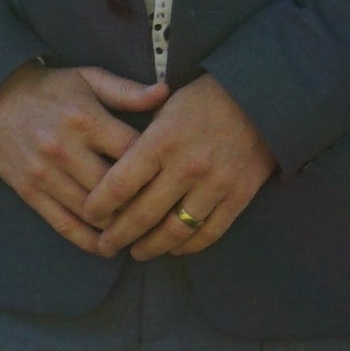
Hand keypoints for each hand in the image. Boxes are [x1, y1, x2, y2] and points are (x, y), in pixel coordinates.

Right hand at [0, 61, 162, 257]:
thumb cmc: (49, 89)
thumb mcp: (88, 78)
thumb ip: (126, 90)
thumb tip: (165, 92)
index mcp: (85, 120)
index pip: (132, 152)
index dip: (156, 167)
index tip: (171, 178)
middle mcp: (65, 149)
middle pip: (114, 189)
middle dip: (140, 203)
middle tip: (161, 213)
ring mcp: (45, 174)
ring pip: (91, 212)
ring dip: (117, 226)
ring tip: (140, 233)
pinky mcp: (29, 192)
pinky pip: (62, 224)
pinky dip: (87, 240)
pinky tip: (106, 247)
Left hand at [86, 74, 270, 261]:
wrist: (260, 97)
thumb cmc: (204, 99)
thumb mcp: (164, 106)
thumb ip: (141, 141)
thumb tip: (116, 175)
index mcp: (162, 141)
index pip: (120, 184)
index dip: (99, 206)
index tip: (89, 215)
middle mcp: (186, 166)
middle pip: (143, 214)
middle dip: (118, 236)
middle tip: (106, 246)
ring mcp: (215, 184)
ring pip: (175, 231)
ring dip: (151, 247)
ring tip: (137, 253)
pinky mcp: (238, 197)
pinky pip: (209, 232)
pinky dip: (188, 246)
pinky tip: (173, 248)